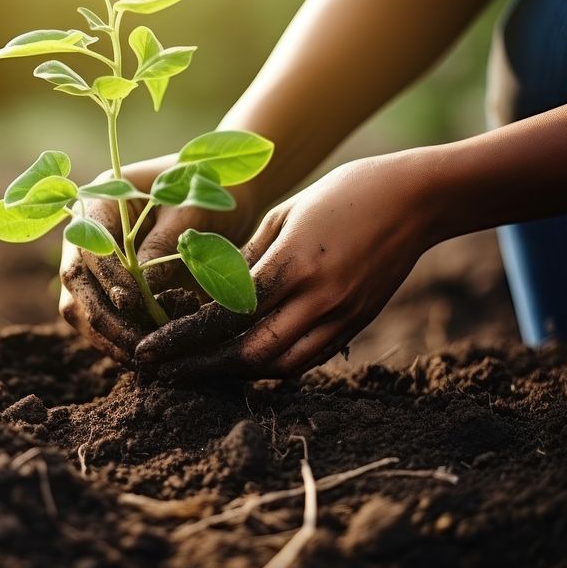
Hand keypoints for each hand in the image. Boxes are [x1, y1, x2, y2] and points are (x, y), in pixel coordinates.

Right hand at [59, 155, 259, 363]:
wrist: (226, 193)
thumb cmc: (208, 188)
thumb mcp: (189, 209)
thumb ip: (162, 245)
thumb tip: (139, 293)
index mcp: (100, 201)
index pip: (89, 244)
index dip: (107, 276)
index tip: (132, 302)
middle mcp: (88, 233)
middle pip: (75, 281)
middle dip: (103, 317)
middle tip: (138, 344)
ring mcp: (94, 262)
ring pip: (80, 306)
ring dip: (107, 336)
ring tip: (144, 356)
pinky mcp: (110, 288)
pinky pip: (100, 318)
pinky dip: (118, 340)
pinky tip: (147, 353)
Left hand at [134, 153, 437, 378]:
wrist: (416, 199)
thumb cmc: (343, 194)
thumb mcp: (285, 215)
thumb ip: (248, 259)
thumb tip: (211, 293)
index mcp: (294, 264)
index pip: (227, 315)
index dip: (183, 339)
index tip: (150, 352)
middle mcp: (319, 299)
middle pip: (251, 354)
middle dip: (203, 368)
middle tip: (166, 373)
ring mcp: (342, 317)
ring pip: (281, 366)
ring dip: (236, 373)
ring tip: (199, 370)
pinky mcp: (357, 325)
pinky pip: (307, 360)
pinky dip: (272, 367)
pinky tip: (245, 363)